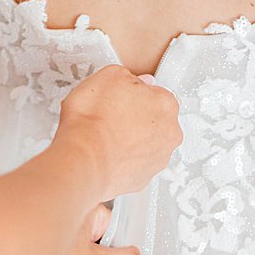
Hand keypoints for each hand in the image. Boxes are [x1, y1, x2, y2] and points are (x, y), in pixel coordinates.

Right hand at [53, 65, 181, 200]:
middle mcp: (170, 133)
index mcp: (166, 104)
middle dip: (135, 118)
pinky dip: (123, 161)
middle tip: (110, 118)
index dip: (133, 94)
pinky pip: (135, 165)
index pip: (155, 94)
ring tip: (105, 138)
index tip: (119, 98)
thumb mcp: (107, 76)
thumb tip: (135, 82)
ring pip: (146, 144)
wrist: (84, 159)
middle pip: (154, 120)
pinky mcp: (144, 179)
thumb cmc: (94, 120)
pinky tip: (106, 155)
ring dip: (131, 141)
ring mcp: (159, 158)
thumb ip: (127, 76)